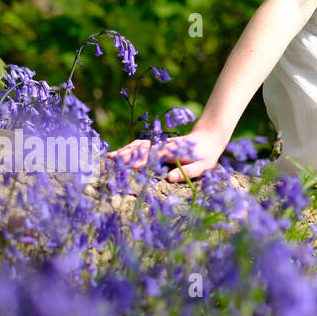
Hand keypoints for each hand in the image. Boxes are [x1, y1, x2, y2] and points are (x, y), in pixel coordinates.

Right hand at [105, 126, 228, 182]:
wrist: (208, 137)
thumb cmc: (206, 154)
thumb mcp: (203, 165)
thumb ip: (188, 171)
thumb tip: (170, 178)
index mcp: (172, 152)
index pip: (153, 156)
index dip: (141, 161)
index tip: (129, 166)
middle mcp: (163, 147)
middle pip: (141, 150)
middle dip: (126, 156)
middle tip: (110, 163)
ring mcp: (159, 145)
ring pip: (138, 146)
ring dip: (124, 151)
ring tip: (108, 158)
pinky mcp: (157, 146)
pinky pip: (140, 146)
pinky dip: (128, 149)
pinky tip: (117, 155)